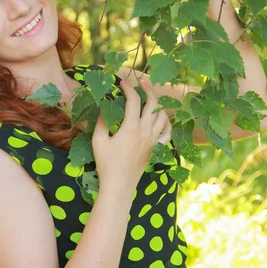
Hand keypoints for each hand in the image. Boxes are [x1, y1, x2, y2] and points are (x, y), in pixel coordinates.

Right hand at [91, 79, 171, 197]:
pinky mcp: (155, 148)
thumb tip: (104, 107)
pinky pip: (167, 133)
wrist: (119, 185)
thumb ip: (102, 121)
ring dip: (159, 104)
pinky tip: (163, 119)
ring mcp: (153, 140)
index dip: (128, 88)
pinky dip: (167, 123)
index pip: (133, 100)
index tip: (122, 82)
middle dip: (148, 89)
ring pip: (163, 116)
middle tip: (142, 83)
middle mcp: (145, 131)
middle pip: (153, 104)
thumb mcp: (98, 140)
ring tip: (152, 98)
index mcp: (131, 127)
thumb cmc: (106, 163)